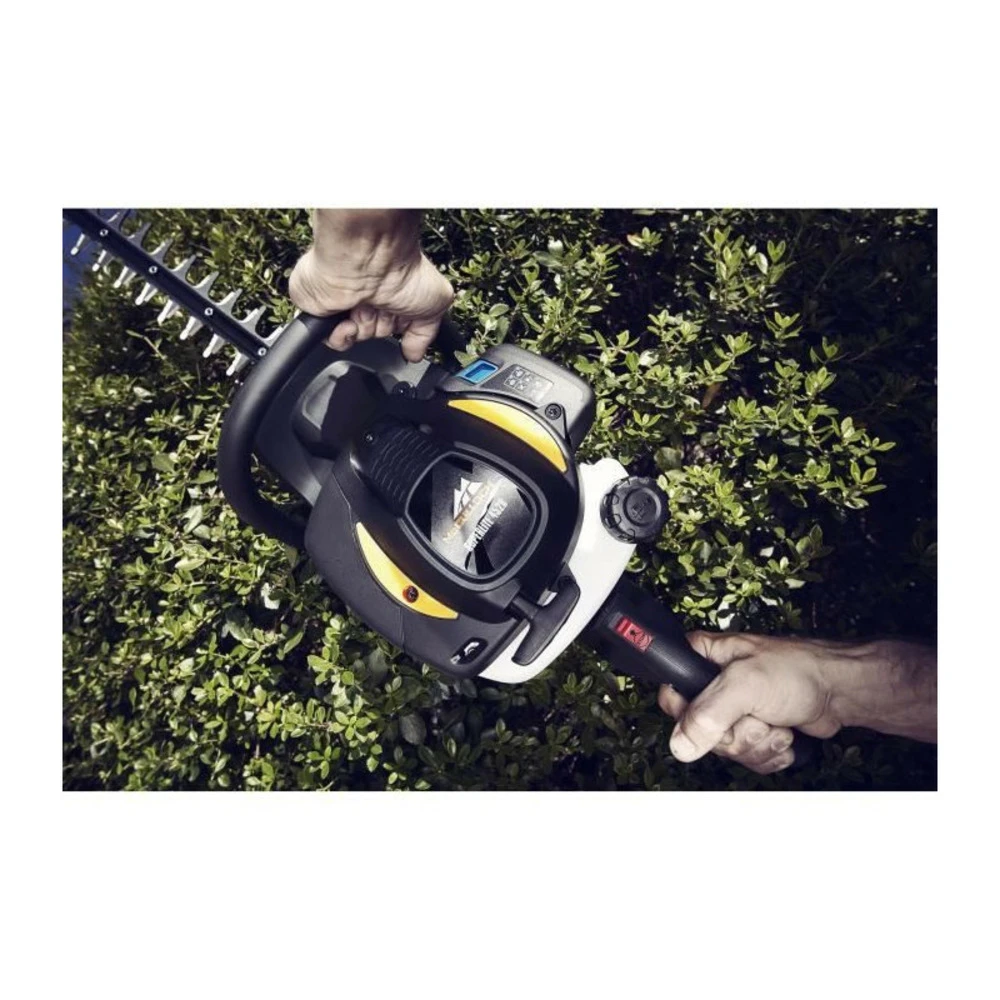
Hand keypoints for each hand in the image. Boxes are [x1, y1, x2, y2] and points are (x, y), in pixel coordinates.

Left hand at [288, 209, 453, 361]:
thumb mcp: (436, 303)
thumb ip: (426, 333)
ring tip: (368, 303)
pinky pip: (331, 339)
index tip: (404, 315)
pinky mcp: (320, 307)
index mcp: (391, 291)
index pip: (394, 327)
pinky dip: (342, 335)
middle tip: (385, 306)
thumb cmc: (402, 267)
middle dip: (381, 327)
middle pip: (375, 335)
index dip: (399, 328)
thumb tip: (415, 353)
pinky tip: (349, 319)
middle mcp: (367, 294)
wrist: (368, 257)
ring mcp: (343, 300)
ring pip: (355, 338)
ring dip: (364, 328)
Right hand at [658, 631, 936, 773]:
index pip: (672, 696)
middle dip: (736, 735)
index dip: (692, 716)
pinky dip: (769, 754)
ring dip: (757, 745)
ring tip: (777, 725)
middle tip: (759, 719)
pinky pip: (746, 757)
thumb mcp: (746, 686)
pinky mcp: (753, 730)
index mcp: (702, 659)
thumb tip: (681, 745)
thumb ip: (708, 714)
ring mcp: (734, 709)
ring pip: (725, 749)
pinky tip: (784, 735)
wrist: (841, 691)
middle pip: (699, 731)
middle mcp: (713, 684)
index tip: (718, 717)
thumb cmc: (798, 671)